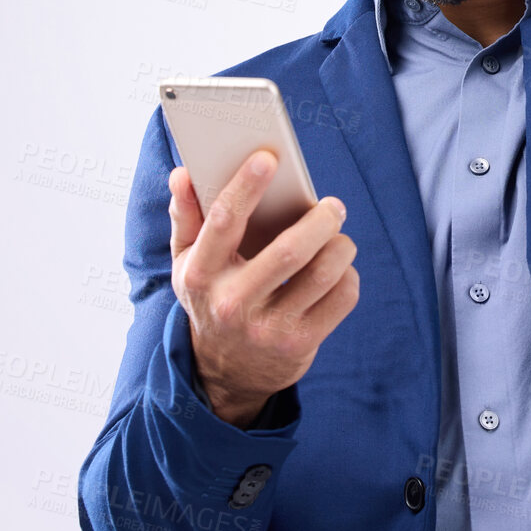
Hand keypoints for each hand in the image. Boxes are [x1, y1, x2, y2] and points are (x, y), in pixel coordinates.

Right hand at [167, 150, 358, 426]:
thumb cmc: (212, 297)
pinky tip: (337, 270)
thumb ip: (186, 217)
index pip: (223, 222)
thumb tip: (183, 173)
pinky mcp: (300, 344)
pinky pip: (342, 297)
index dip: (246, 186)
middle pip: (290, 251)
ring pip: (324, 273)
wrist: (225, 373)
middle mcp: (232, 303)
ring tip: (338, 235)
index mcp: (200, 274)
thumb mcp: (187, 264)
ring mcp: (268, 328)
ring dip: (341, 245)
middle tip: (333, 205)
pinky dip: (348, 275)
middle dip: (321, 219)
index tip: (269, 158)